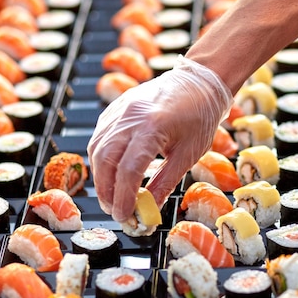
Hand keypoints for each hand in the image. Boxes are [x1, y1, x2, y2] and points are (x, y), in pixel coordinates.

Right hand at [87, 55, 232, 221]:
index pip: (128, 171)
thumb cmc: (200, 117)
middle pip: (105, 160)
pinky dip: (100, 158)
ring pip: (96, 148)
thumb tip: (149, 210)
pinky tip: (110, 172)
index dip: (124, 198)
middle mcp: (130, 116)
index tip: (125, 216)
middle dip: (106, 191)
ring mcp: (120, 109)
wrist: (200, 82)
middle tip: (115, 210)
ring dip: (100, 177)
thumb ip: (165, 183)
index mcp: (152, 127)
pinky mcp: (116, 107)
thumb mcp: (188, 155)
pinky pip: (100, 136)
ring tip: (111, 196)